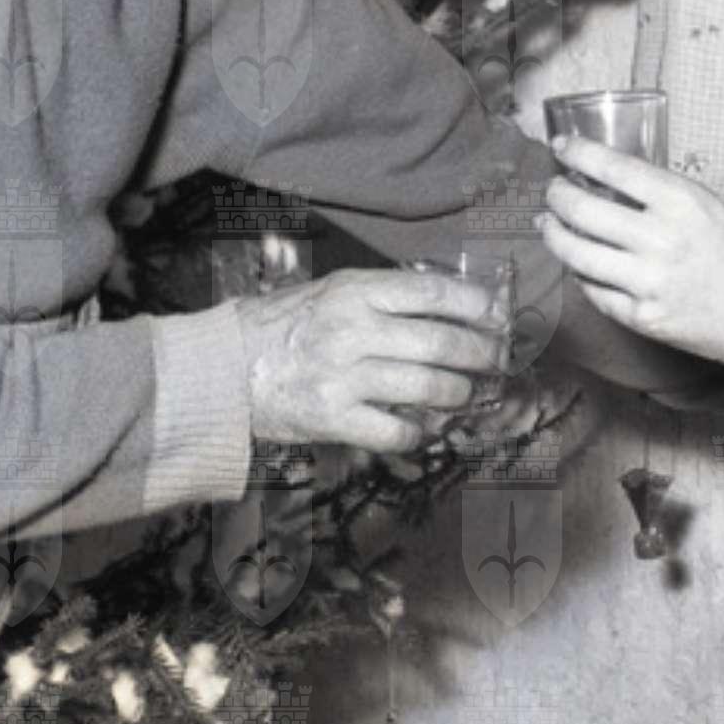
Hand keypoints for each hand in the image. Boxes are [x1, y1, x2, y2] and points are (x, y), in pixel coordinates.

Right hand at [234, 268, 508, 452]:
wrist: (225, 369)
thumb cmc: (284, 326)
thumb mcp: (331, 292)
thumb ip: (384, 295)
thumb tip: (451, 304)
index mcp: (354, 291)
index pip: (433, 293)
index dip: (476, 307)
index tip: (498, 317)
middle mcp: (352, 330)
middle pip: (441, 343)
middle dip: (481, 355)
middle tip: (496, 361)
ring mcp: (343, 376)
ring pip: (428, 387)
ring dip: (458, 394)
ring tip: (465, 394)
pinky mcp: (333, 418)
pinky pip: (397, 430)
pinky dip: (419, 432)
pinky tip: (423, 426)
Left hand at [538, 139, 723, 392]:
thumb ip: (685, 196)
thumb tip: (642, 184)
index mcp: (686, 204)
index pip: (615, 169)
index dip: (580, 153)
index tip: (563, 145)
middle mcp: (661, 241)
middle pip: (583, 211)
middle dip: (558, 195)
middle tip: (552, 189)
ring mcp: (649, 284)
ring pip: (577, 255)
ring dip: (555, 235)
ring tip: (548, 224)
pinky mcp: (644, 319)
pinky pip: (596, 293)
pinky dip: (581, 275)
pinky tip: (577, 263)